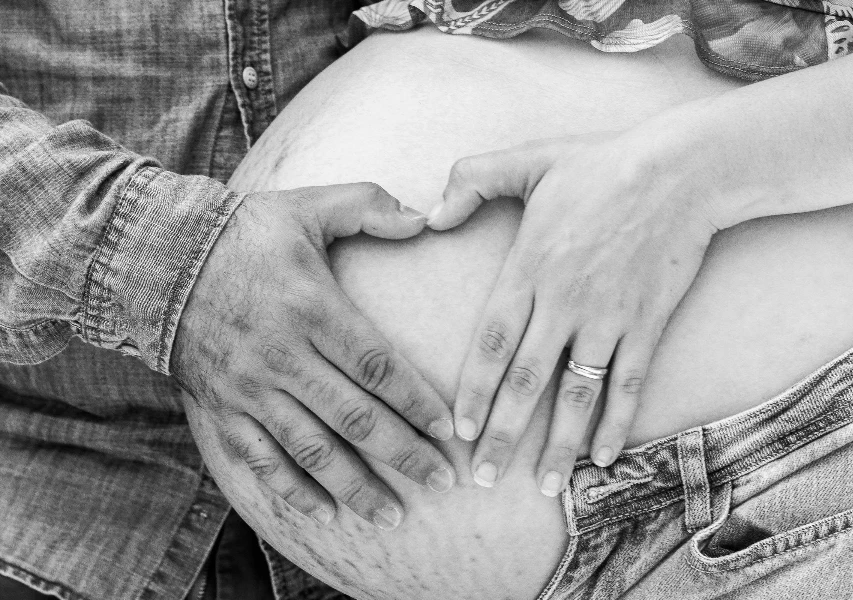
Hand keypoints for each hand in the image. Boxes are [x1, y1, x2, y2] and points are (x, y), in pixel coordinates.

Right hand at [172, 183, 455, 529]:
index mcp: (311, 308)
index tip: (448, 430)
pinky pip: (261, 460)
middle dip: (402, 455)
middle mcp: (282, 356)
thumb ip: (368, 206)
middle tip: (442, 482)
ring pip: (311, 450)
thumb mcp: (305, 207)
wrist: (157, 261)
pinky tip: (326, 513)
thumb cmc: (243, 234)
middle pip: (354, 418)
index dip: (415, 402)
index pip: (376, 366)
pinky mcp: (224, 408)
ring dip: (355, 487)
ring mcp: (250, 388)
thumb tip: (425, 217)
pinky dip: (294, 490)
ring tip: (393, 515)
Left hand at [429, 134, 716, 494]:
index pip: (490, 343)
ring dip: (559, 445)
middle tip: (483, 480)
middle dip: (502, 435)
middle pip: (525, 382)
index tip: (459, 430)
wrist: (681, 170)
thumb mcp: (528, 159)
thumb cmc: (600, 164)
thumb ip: (472, 180)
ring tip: (544, 486)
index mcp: (528, 268)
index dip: (472, 391)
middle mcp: (563, 303)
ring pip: (576, 395)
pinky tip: (604, 456)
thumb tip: (430, 213)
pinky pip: (628, 384)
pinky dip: (616, 423)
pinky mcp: (647, 325)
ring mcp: (608, 318)